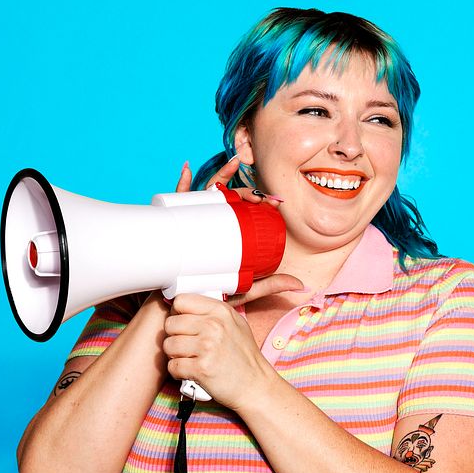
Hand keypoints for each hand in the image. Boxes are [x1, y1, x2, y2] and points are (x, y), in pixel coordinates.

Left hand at [163, 292, 276, 409]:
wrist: (255, 385)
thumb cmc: (244, 357)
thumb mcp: (235, 323)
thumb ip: (211, 312)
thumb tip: (183, 307)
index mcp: (220, 311)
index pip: (181, 301)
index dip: (177, 313)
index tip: (182, 323)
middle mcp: (213, 326)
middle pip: (170, 323)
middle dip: (174, 336)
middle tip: (186, 345)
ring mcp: (206, 347)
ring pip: (168, 345)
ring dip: (174, 354)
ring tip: (189, 358)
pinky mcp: (200, 368)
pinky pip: (172, 365)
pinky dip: (178, 371)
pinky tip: (190, 371)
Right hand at [175, 158, 303, 302]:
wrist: (182, 307)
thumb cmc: (209, 295)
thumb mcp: (243, 290)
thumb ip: (270, 284)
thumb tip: (300, 284)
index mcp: (225, 234)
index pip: (244, 211)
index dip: (260, 201)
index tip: (276, 202)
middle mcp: (209, 224)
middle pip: (228, 200)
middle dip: (246, 190)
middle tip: (260, 195)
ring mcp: (191, 222)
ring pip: (206, 193)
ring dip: (220, 176)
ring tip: (233, 165)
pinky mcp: (173, 228)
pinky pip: (174, 201)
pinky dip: (180, 183)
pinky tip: (187, 169)